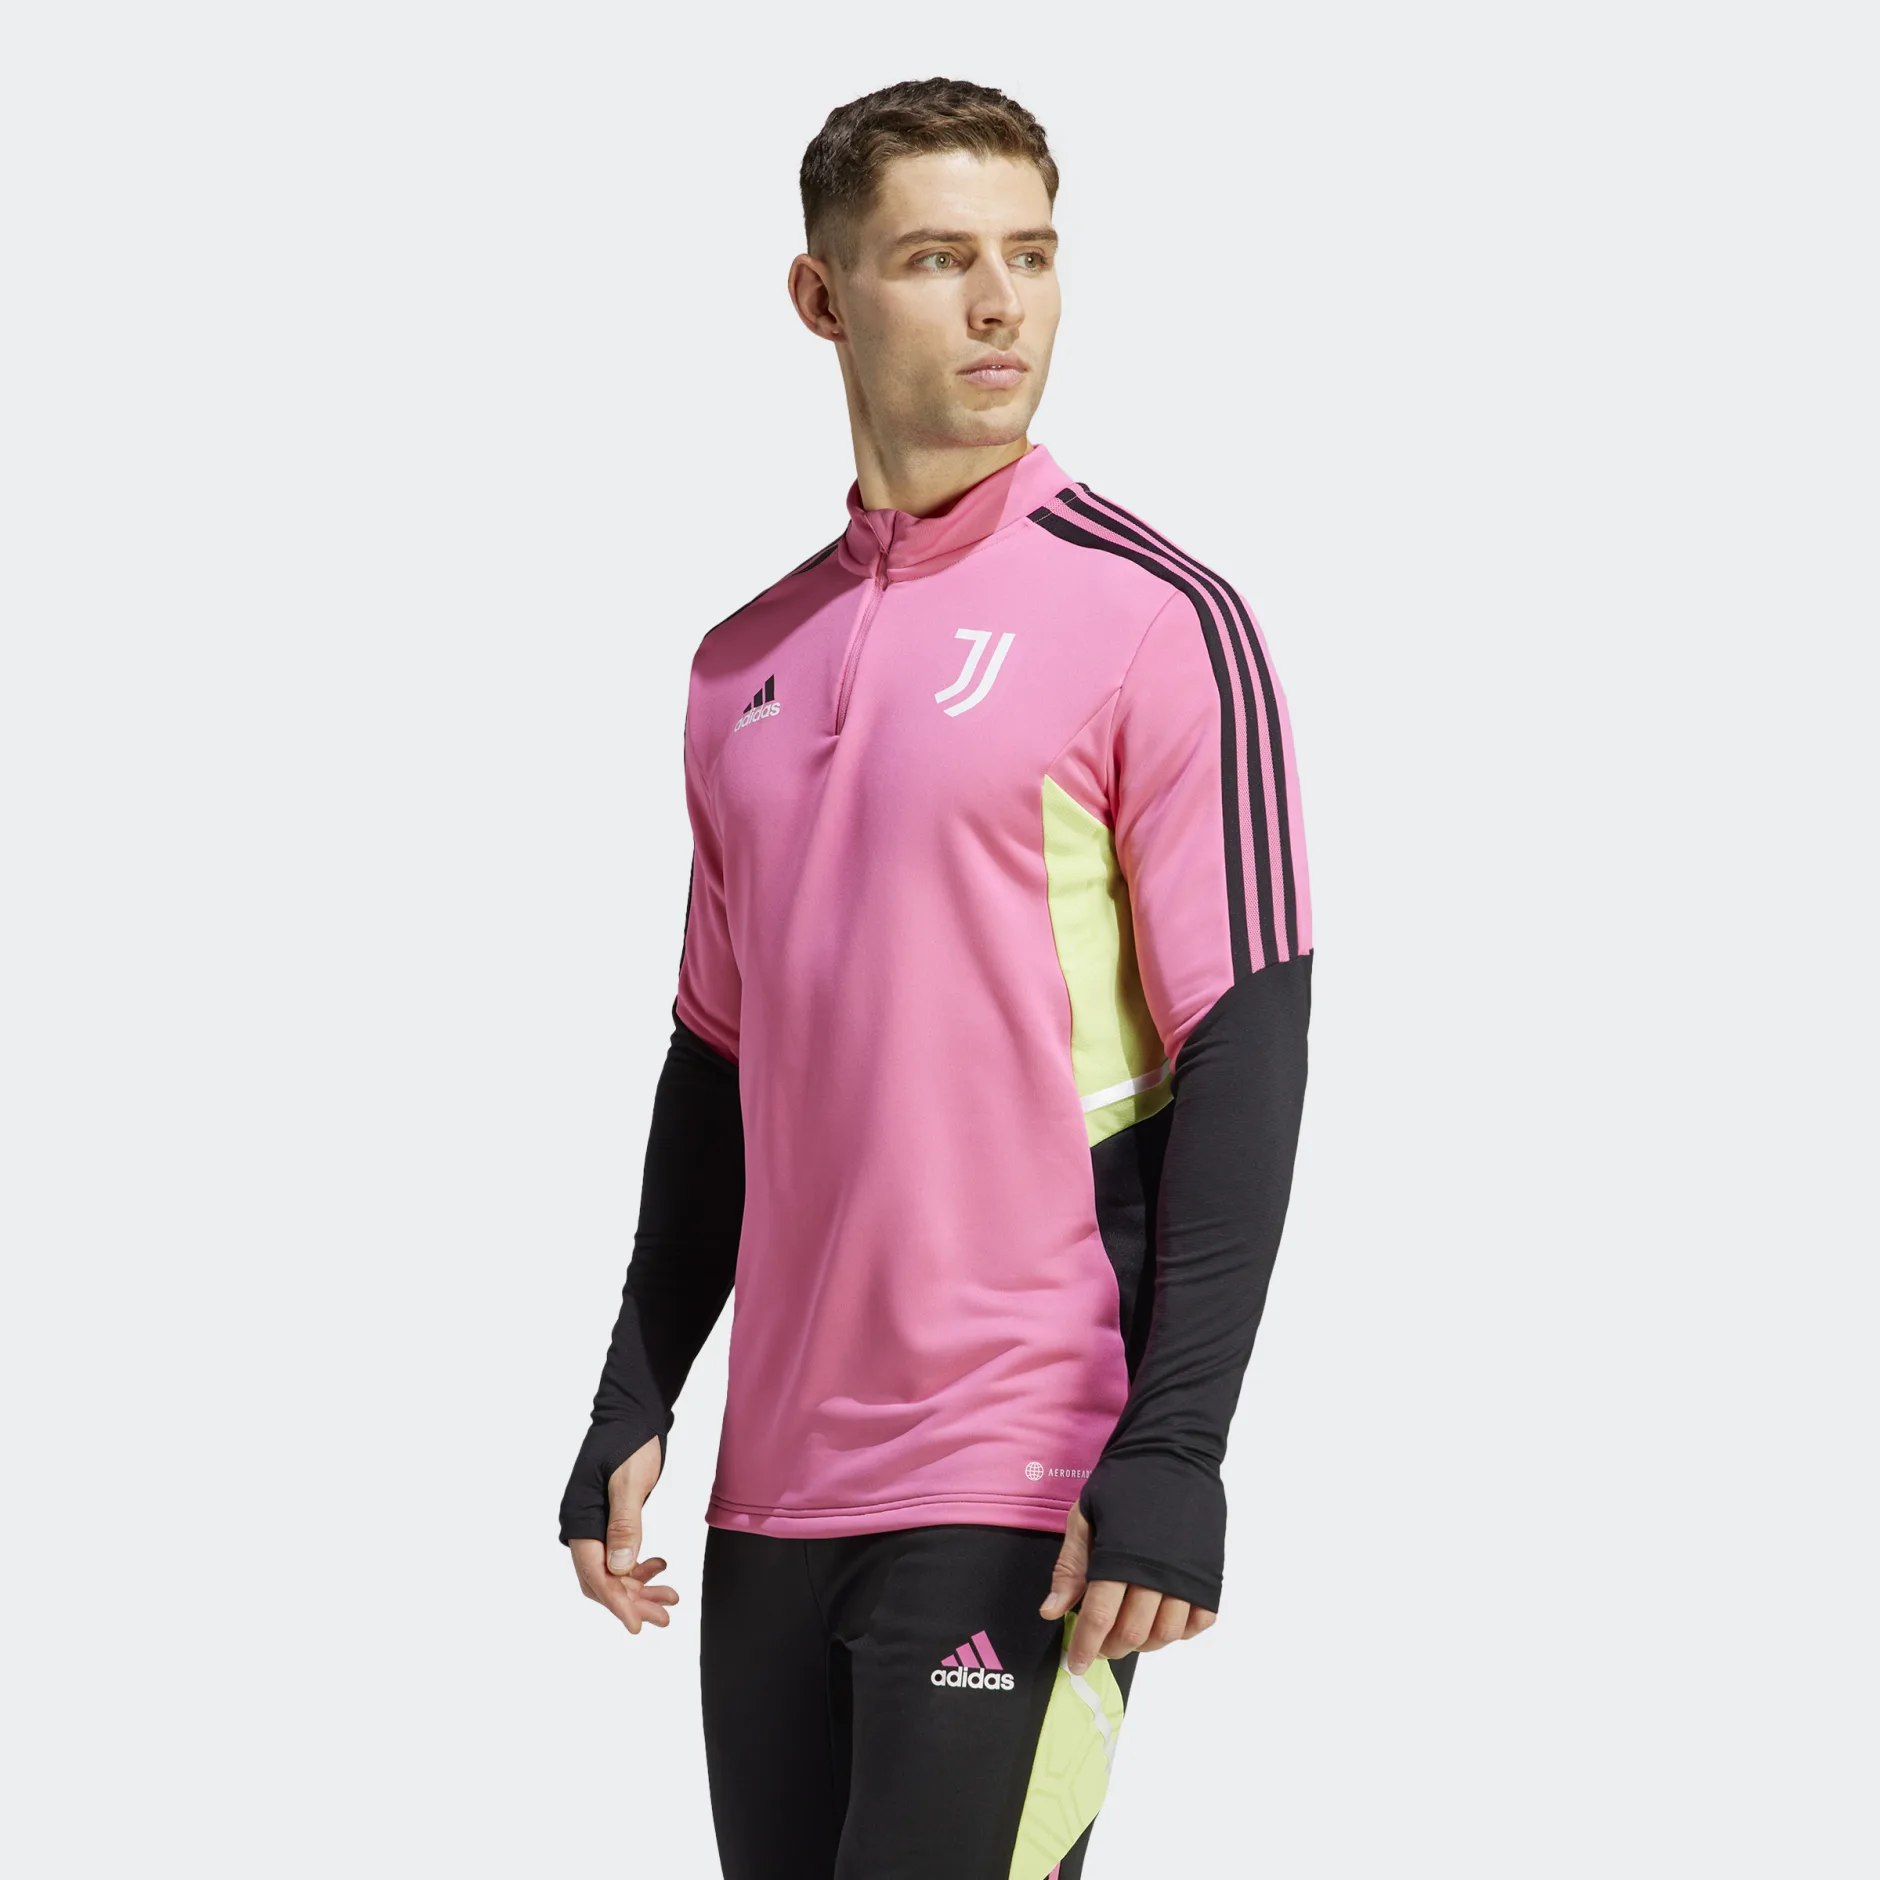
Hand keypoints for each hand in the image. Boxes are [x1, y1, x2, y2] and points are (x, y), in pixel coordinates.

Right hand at [568, 1433, 678, 1633]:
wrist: (633, 1414)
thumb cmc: (629, 1442)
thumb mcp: (629, 1481)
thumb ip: (625, 1522)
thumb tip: (619, 1567)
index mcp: (579, 1519)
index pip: (595, 1574)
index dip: (616, 1602)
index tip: (635, 1625)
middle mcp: (583, 1527)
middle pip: (603, 1580)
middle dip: (632, 1601)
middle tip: (664, 1616)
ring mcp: (596, 1526)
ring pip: (613, 1572)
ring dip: (639, 1588)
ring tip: (670, 1599)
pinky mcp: (612, 1522)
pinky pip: (620, 1557)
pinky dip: (639, 1568)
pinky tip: (660, 1568)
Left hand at [1039, 1498, 1217, 1674]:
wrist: (1172, 1452)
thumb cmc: (1123, 1482)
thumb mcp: (1085, 1517)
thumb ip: (1070, 1567)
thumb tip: (1051, 1611)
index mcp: (1119, 1558)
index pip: (1100, 1619)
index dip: (1086, 1647)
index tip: (1076, 1664)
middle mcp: (1156, 1573)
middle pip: (1134, 1634)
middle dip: (1111, 1648)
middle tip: (1100, 1645)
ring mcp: (1187, 1575)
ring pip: (1167, 1634)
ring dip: (1145, 1644)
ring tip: (1130, 1633)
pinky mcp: (1209, 1571)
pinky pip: (1200, 1621)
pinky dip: (1181, 1631)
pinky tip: (1163, 1620)